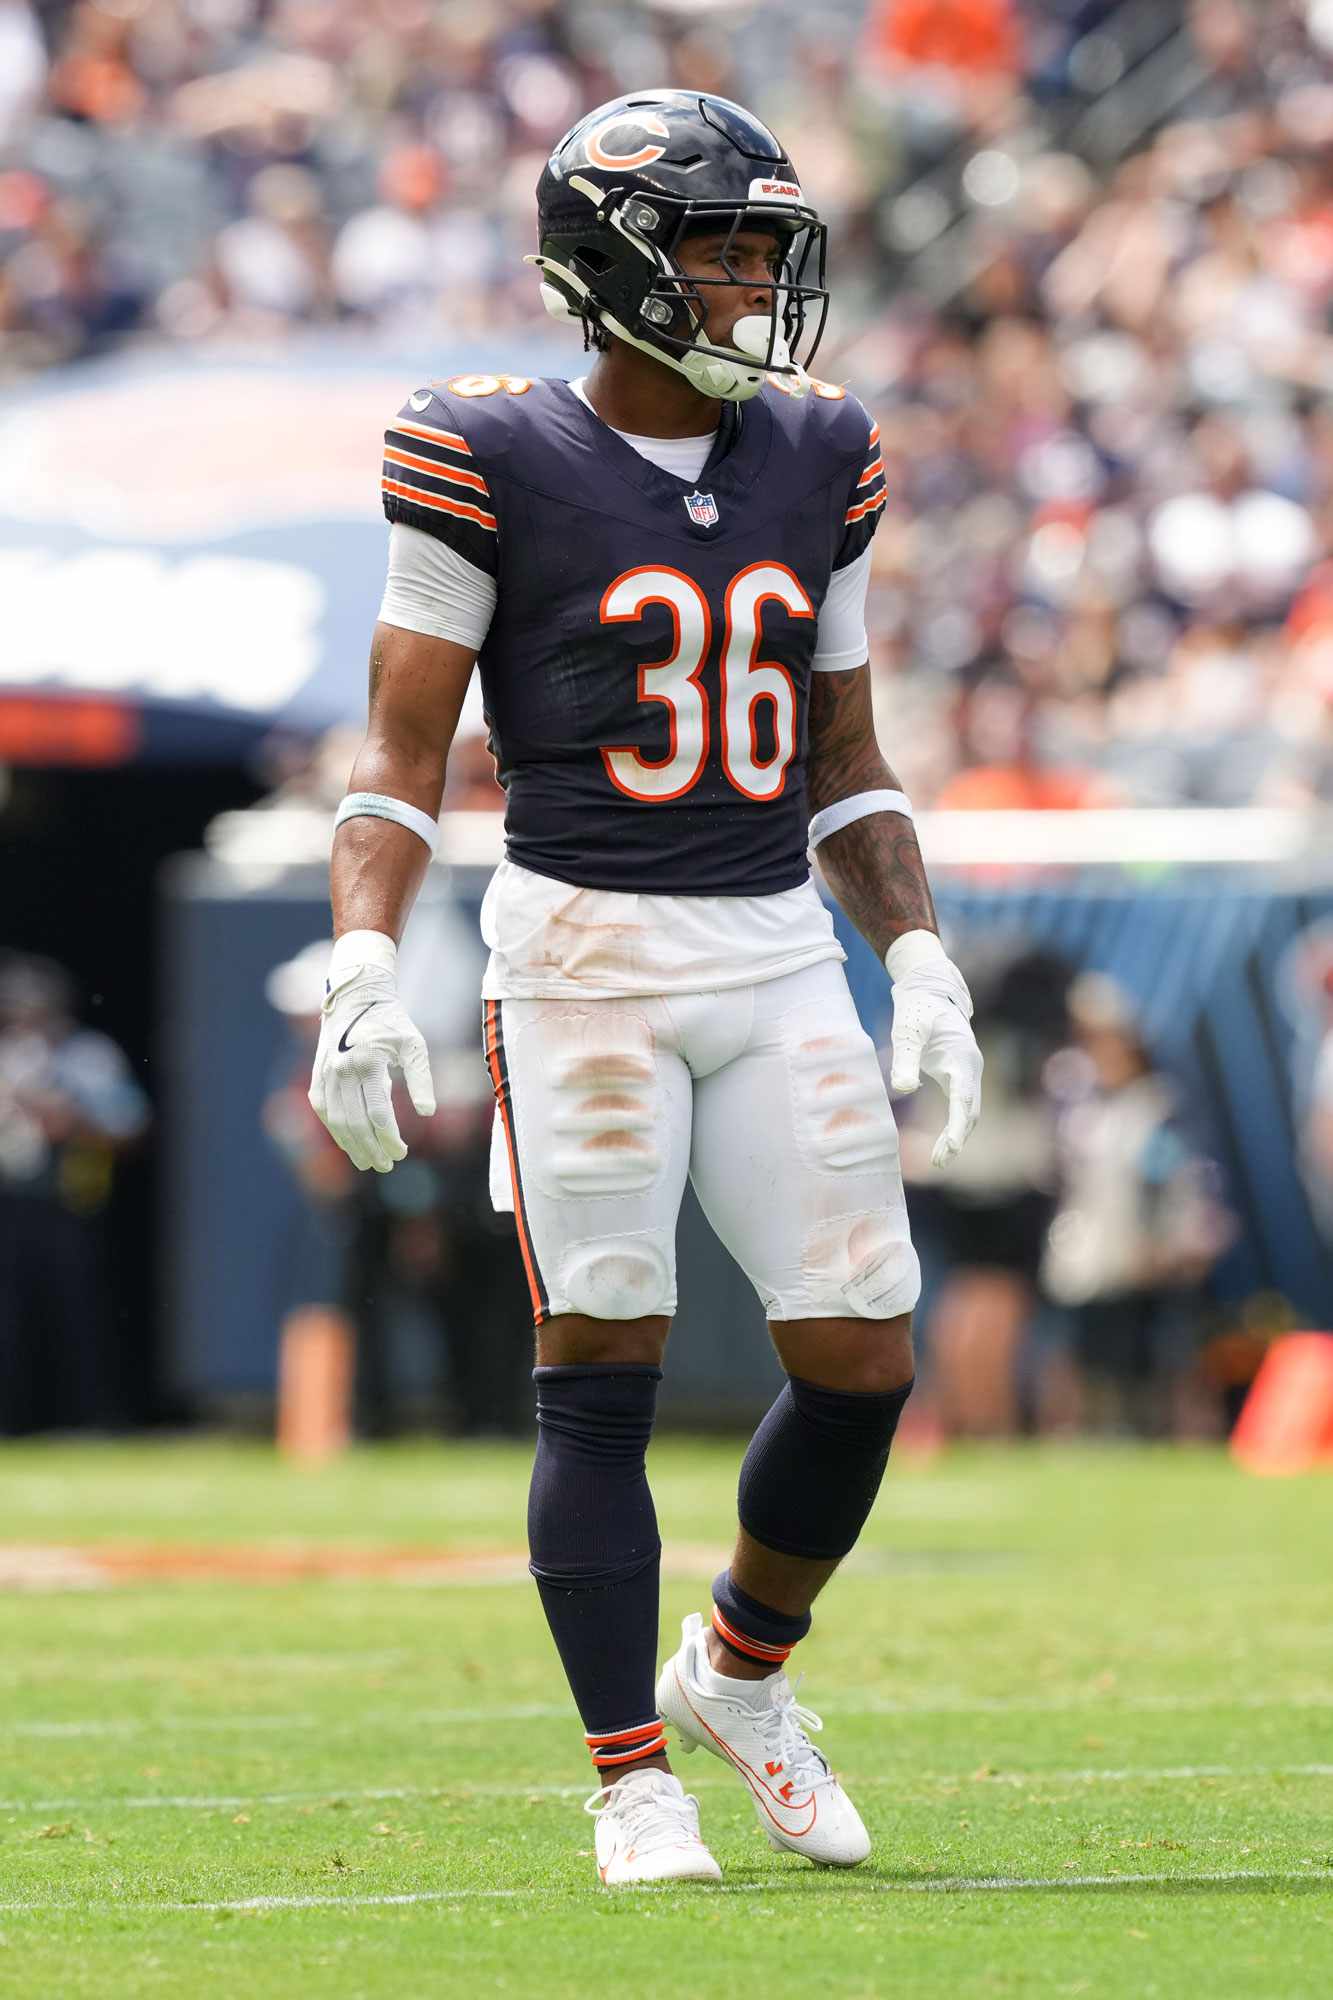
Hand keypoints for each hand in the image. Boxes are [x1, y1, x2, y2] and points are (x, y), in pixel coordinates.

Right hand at [308, 934, 435, 1173]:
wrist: (355, 995)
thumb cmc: (391, 1020)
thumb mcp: (414, 1044)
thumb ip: (421, 1079)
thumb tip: (427, 1112)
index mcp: (368, 1061)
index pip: (378, 1113)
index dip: (390, 1138)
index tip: (402, 1152)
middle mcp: (342, 1069)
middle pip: (355, 1122)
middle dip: (371, 1148)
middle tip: (386, 1165)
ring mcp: (326, 1072)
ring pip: (336, 1120)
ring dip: (352, 1145)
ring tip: (368, 1162)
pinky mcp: (318, 1075)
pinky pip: (324, 1110)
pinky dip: (335, 1130)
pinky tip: (349, 1143)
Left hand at [886, 931, 982, 1169]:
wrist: (929, 991)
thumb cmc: (917, 1010)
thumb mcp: (907, 1031)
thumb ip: (905, 1059)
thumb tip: (903, 1089)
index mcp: (962, 1058)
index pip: (964, 1099)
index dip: (958, 1126)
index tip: (950, 1149)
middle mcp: (970, 1068)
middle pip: (971, 1111)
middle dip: (957, 1138)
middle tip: (938, 1162)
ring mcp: (968, 1072)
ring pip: (969, 1111)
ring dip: (957, 1135)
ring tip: (938, 1160)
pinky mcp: (959, 1075)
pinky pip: (961, 1106)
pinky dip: (954, 1126)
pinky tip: (942, 1143)